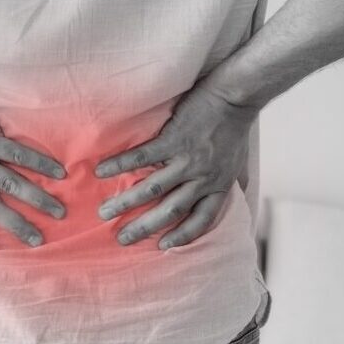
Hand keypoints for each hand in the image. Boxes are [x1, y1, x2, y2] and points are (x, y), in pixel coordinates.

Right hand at [94, 82, 259, 249]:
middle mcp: (202, 179)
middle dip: (144, 227)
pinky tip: (101, 171)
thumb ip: (237, 181)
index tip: (163, 246)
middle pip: (171, 210)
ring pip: (153, 188)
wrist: (235, 96)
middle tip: (121, 239)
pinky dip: (120, 164)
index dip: (182, 235)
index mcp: (218, 186)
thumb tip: (242, 196)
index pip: (201, 219)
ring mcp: (186, 160)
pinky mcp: (173, 139)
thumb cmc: (236, 128)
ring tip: (104, 212)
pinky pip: (142, 156)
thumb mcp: (240, 162)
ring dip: (126, 202)